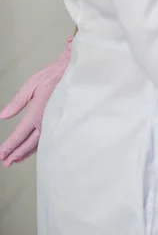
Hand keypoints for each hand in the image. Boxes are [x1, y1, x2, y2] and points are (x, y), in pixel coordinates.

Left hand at [0, 37, 72, 166]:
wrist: (74, 72)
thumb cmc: (54, 75)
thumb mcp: (31, 85)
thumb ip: (17, 102)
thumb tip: (3, 116)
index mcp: (37, 112)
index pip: (20, 134)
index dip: (10, 146)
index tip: (1, 155)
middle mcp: (46, 120)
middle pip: (29, 143)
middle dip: (16, 154)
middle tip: (5, 162)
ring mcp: (55, 122)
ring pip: (39, 143)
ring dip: (27, 153)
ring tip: (16, 159)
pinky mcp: (60, 121)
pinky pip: (48, 138)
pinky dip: (39, 146)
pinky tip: (34, 149)